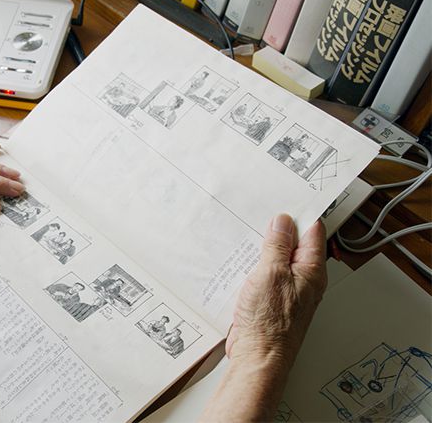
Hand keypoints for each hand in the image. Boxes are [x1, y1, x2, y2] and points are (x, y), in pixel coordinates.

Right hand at [226, 214, 326, 367]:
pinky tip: (240, 261)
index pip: (312, 232)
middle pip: (293, 244)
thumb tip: (282, 223)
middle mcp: (303, 279)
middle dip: (277, 229)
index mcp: (312, 270)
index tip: (286, 198)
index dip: (300, 213)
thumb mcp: (271, 273)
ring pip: (276, 259)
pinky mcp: (270, 299)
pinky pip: (263, 275)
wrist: (257, 355)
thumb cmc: (270, 323)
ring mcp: (286, 290)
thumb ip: (277, 246)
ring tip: (246, 235)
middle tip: (259, 214)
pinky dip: (253, 266)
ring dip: (261, 249)